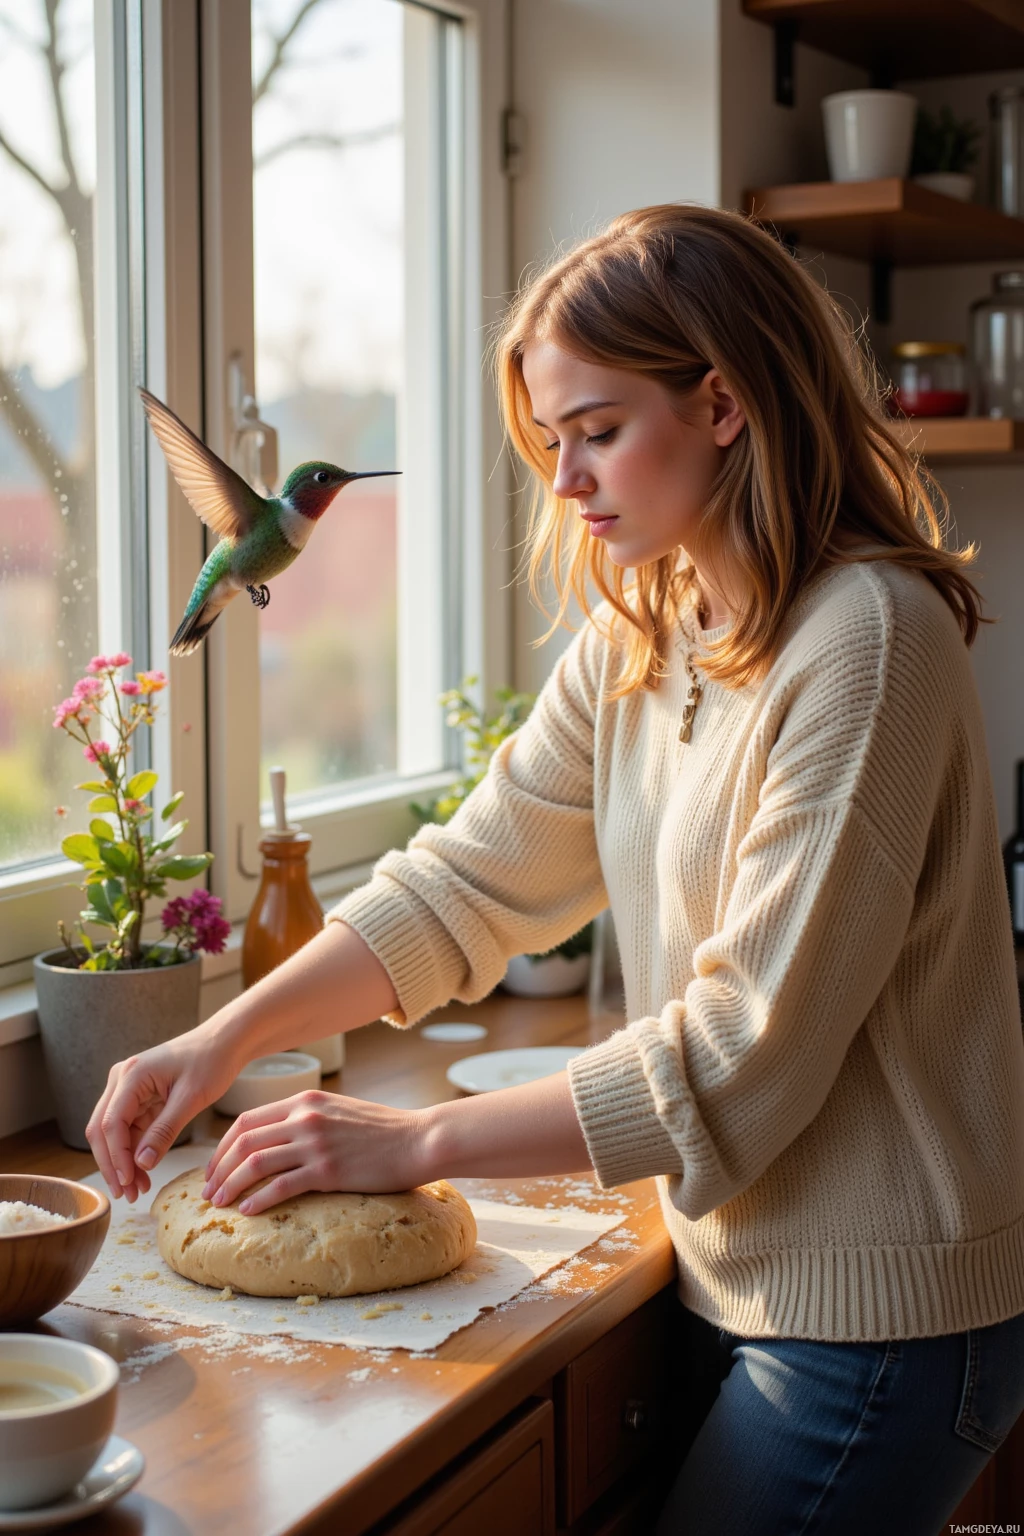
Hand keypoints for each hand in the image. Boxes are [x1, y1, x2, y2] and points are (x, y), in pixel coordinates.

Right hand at [86, 1027, 239, 1202]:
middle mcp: (121, 1080)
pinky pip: (129, 1129)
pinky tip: (144, 1173)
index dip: (117, 1157)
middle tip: (126, 1195)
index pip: (111, 1124)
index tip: (127, 1184)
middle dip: (112, 1164)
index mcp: (131, 1075)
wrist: (225, 1042)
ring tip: (137, 1190)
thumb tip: (140, 1165)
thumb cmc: (211, 1062)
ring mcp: (128, 1089)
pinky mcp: (138, 1097)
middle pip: (102, 1129)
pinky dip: (134, 1151)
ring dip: (122, 1161)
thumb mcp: (191, 1098)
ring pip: (113, 1133)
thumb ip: (164, 1131)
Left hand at [201, 1090, 429, 1215]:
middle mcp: (305, 1117)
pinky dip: (258, 1200)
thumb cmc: (383, 1130)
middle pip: (244, 1141)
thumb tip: (278, 1140)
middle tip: (208, 1191)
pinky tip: (248, 1212)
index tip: (214, 1167)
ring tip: (219, 1204)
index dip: (223, 1146)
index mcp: (305, 1101)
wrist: (419, 1139)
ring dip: (231, 1185)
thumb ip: (308, 1118)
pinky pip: (282, 1185)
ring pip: (256, 1163)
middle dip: (218, 1168)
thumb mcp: (339, 1111)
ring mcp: (316, 1143)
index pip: (247, 1121)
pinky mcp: (328, 1169)